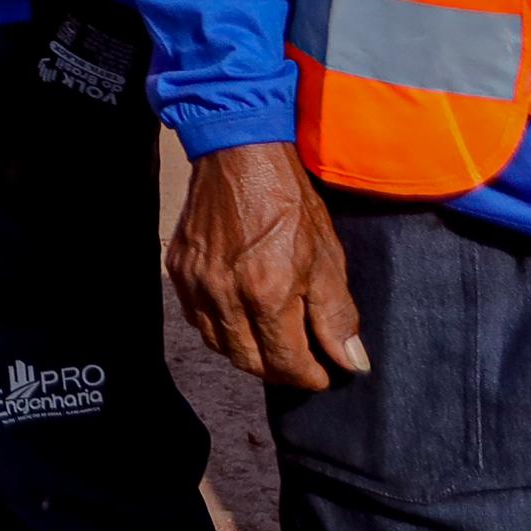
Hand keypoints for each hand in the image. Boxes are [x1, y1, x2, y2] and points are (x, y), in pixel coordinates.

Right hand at [165, 142, 365, 391]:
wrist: (239, 154)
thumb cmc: (288, 199)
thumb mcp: (327, 256)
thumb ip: (337, 315)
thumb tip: (351, 361)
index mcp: (267, 293)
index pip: (286, 363)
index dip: (309, 376)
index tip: (325, 375)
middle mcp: (225, 296)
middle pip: (249, 362)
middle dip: (279, 370)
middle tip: (301, 361)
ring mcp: (196, 285)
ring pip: (219, 345)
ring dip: (248, 352)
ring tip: (272, 341)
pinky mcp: (178, 271)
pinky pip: (197, 319)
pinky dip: (220, 328)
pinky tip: (240, 315)